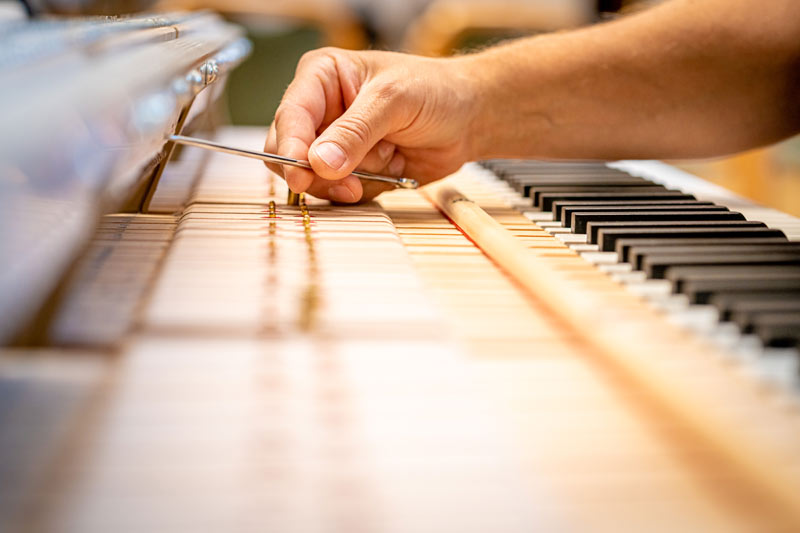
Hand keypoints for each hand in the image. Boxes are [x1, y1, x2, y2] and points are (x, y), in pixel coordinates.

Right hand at [265, 47, 479, 202]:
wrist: (468, 118)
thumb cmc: (434, 90)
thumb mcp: (394, 100)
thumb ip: (355, 131)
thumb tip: (319, 162)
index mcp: (321, 78)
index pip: (291, 115)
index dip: (291, 147)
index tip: (300, 173)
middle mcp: (321, 111)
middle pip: (290, 153)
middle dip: (320, 172)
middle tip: (350, 182)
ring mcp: (335, 145)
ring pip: (314, 179)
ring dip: (350, 180)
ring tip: (387, 161)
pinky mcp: (351, 171)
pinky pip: (340, 193)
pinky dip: (364, 190)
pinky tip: (390, 171)